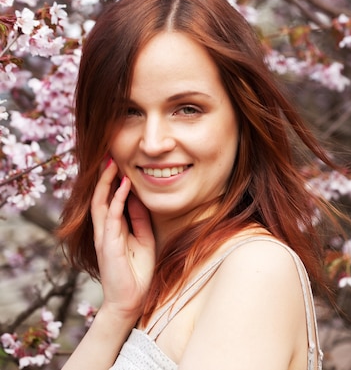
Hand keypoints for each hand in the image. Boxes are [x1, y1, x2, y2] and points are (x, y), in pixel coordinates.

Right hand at [91, 159, 155, 320]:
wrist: (131, 301)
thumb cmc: (137, 272)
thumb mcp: (143, 239)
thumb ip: (139, 220)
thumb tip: (139, 198)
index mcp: (113, 229)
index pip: (108, 201)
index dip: (111, 183)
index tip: (118, 163)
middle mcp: (105, 231)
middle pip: (100, 198)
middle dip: (104, 178)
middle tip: (109, 156)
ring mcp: (105, 237)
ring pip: (101, 204)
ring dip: (106, 183)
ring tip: (112, 164)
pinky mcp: (109, 244)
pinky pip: (111, 217)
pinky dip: (117, 200)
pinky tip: (123, 186)